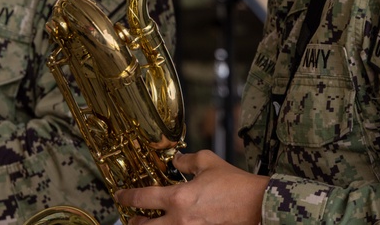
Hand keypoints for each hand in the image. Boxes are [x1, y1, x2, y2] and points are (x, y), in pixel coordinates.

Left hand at [114, 151, 268, 224]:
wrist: (259, 205)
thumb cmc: (235, 185)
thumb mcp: (208, 162)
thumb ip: (186, 161)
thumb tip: (175, 161)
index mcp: (178, 199)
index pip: (142, 199)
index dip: (126, 197)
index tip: (120, 196)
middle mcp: (180, 221)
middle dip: (135, 223)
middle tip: (132, 217)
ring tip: (151, 223)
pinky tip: (176, 222)